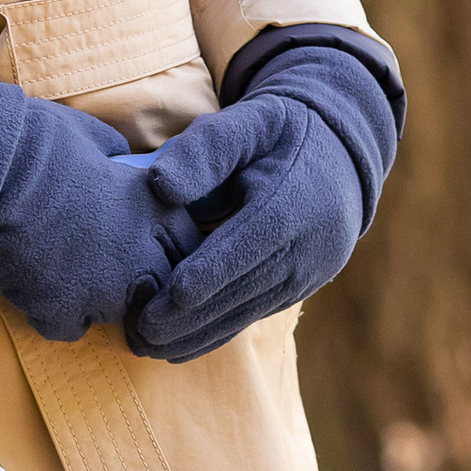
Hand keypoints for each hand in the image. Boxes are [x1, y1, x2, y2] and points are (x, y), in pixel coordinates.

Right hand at [0, 60, 198, 340]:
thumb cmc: (35, 142)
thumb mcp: (95, 138)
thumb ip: (118, 163)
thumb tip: (118, 164)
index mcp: (151, 207)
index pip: (188, 244)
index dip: (169, 246)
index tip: (151, 246)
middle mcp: (138, 254)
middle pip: (163, 288)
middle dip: (143, 282)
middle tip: (111, 273)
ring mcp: (103, 290)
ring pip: (119, 314)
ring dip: (100, 301)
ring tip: (69, 276)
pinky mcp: (62, 312)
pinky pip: (71, 329)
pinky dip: (56, 315)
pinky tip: (38, 289)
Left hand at [127, 44, 396, 363]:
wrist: (338, 154)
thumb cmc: (277, 132)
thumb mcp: (247, 122)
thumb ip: (205, 148)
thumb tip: (160, 186)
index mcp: (290, 207)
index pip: (237, 255)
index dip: (192, 284)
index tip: (149, 304)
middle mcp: (305, 251)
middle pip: (235, 296)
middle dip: (182, 321)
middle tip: (132, 335)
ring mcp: (305, 276)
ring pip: (242, 317)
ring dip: (193, 338)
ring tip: (144, 348)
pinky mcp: (298, 290)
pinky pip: (251, 317)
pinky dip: (213, 333)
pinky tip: (175, 346)